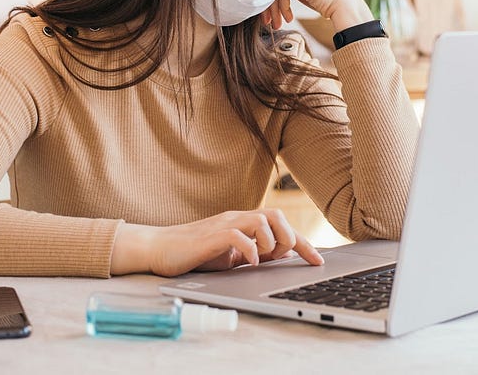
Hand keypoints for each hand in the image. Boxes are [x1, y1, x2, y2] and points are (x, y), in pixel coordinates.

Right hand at [110, 208, 323, 276]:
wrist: (159, 249)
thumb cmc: (194, 254)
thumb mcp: (230, 256)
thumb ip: (253, 252)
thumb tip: (282, 257)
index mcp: (244, 223)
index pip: (282, 226)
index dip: (304, 244)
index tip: (318, 261)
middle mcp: (237, 218)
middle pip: (277, 215)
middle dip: (288, 238)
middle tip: (278, 258)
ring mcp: (225, 224)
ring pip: (263, 220)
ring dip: (271, 242)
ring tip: (261, 259)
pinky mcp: (212, 235)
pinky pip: (240, 235)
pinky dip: (251, 249)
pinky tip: (249, 262)